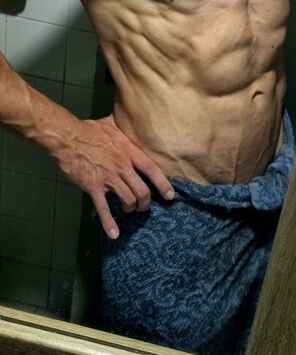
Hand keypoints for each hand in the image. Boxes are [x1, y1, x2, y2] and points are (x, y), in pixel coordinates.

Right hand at [56, 114, 174, 239]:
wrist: (67, 138)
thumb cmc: (89, 129)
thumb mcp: (112, 125)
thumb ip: (123, 129)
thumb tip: (129, 121)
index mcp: (128, 151)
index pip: (151, 169)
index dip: (163, 184)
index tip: (169, 195)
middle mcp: (122, 166)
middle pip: (142, 191)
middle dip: (145, 203)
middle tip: (143, 207)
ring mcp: (108, 178)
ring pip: (128, 199)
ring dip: (131, 208)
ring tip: (129, 209)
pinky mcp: (93, 187)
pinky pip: (103, 208)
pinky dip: (109, 222)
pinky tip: (114, 233)